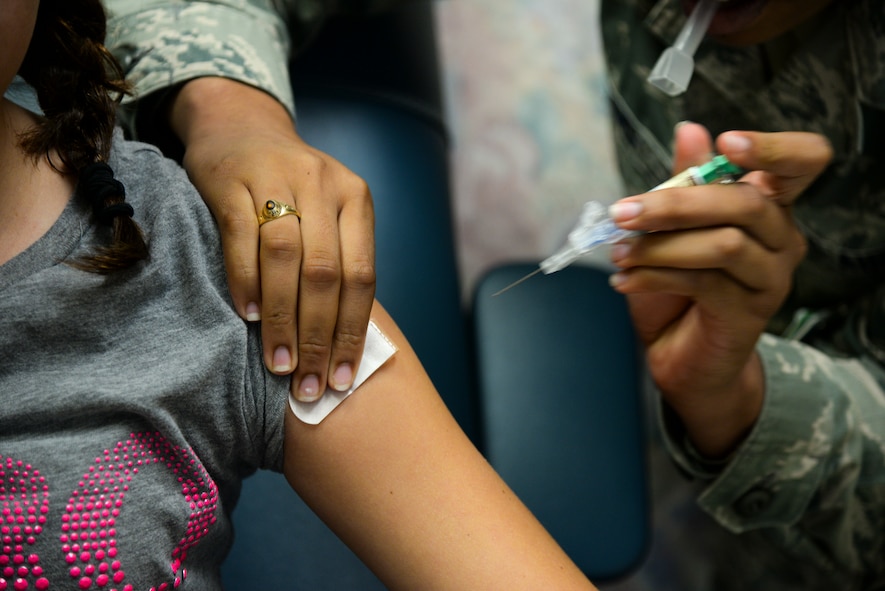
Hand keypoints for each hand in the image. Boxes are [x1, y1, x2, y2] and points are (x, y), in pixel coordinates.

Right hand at [169, 77, 375, 401]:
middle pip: (327, 273)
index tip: (341, 378)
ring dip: (284, 319)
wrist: (241, 128)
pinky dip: (247, 282)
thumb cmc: (290, 188)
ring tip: (279, 363)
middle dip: (319, 337)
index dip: (352, 332)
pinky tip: (249, 317)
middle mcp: (323, 185)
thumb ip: (337, 262)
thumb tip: (341, 345)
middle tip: (308, 384)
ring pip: (286, 259)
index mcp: (355, 199)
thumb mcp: (327, 214)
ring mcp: (277, 179)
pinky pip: (242, 238)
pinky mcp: (232, 181)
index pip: (361, 276)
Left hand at [608, 123, 831, 456]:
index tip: (726, 143)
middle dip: (677, 203)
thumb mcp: (671, 229)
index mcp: (768, 204)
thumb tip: (690, 129)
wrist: (679, 353)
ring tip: (620, 254)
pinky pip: (704, 282)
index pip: (803, 161)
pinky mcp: (750, 312)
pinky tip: (624, 280)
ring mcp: (771, 277)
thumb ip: (684, 182)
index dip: (774, 147)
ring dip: (660, 246)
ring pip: (724, 244)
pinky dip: (655, 276)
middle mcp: (781, 237)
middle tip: (623, 212)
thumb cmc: (676, 285)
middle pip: (746, 202)